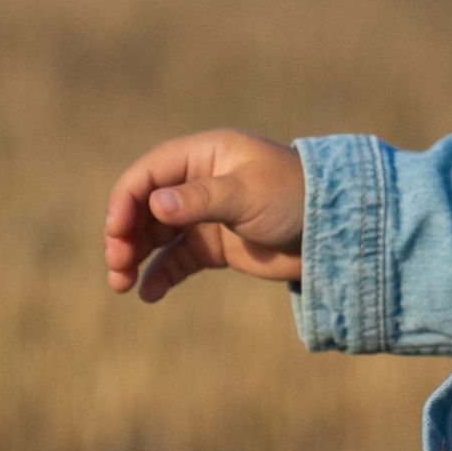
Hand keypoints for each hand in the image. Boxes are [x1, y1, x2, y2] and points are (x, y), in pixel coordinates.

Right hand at [103, 129, 307, 298]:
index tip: (115, 232)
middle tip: (116, 265)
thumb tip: (154, 205)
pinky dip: (159, 276)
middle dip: (124, 235)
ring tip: (121, 284)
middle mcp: (196, 183)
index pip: (148, 174)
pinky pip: (176, 260)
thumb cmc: (295, 197)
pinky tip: (148, 294)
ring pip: (154, 235)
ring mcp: (204, 216)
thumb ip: (201, 199)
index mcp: (202, 155)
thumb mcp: (248, 194)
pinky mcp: (214, 247)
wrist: (336, 231)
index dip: (125, 201)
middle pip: (144, 206)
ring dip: (134, 257)